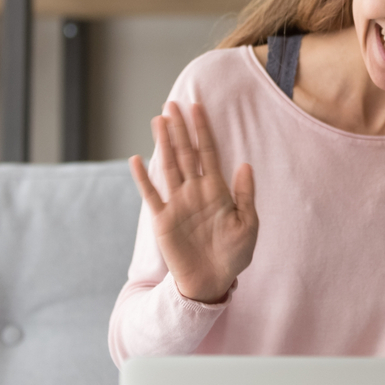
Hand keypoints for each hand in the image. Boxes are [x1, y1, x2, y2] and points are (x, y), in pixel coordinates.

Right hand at [128, 102, 257, 303]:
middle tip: (172, 104)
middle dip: (180, 128)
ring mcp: (177, 203)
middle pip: (186, 153)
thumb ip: (245, 195)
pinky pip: (151, 195)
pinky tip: (136, 160)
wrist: (213, 281)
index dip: (203, 129)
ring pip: (168, 166)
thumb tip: (244, 165)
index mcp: (216, 190)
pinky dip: (143, 178)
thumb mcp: (248, 224)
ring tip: (158, 120)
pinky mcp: (163, 219)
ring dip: (163, 144)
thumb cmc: (234, 254)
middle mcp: (195, 191)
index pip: (208, 152)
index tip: (198, 106)